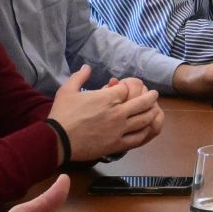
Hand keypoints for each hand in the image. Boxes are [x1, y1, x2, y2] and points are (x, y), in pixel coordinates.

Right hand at [48, 69, 163, 158]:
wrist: (57, 140)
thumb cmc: (62, 114)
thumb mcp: (67, 90)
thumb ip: (79, 77)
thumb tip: (86, 67)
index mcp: (107, 98)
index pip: (128, 88)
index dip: (130, 86)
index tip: (129, 87)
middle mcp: (117, 112)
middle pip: (142, 103)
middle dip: (150, 97)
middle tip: (154, 95)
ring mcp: (119, 129)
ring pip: (144, 120)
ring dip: (152, 113)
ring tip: (155, 109)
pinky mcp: (117, 145)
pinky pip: (138, 138)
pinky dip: (145, 132)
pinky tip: (147, 128)